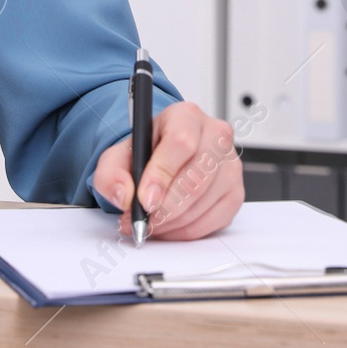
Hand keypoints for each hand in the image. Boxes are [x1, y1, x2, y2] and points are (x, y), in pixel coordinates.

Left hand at [91, 100, 243, 241]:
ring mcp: (230, 165)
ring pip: (203, 203)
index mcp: (186, 116)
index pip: (181, 142)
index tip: (144, 200)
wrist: (164, 158)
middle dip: (165, 209)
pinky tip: (169, 226)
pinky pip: (213, 222)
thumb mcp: (118, 156)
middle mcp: (215, 136)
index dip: (161, 175)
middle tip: (142, 221)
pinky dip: (186, 231)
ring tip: (150, 223)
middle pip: (196, 178)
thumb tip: (124, 195)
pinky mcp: (235, 192)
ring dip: (171, 223)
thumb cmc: (147, 152)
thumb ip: (111, 174)